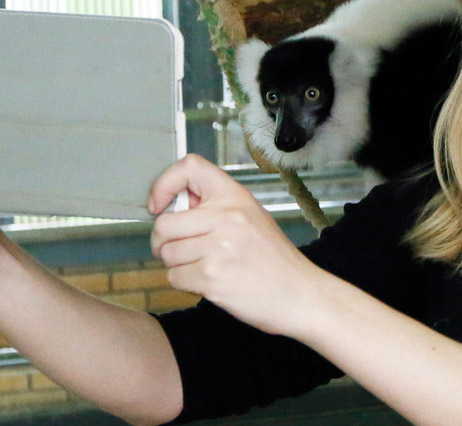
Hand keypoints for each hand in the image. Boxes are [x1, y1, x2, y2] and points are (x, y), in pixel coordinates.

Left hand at [149, 154, 322, 335]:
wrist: (301, 295)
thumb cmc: (274, 260)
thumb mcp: (251, 217)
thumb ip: (216, 208)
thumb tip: (172, 208)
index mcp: (235, 197)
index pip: (189, 167)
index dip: (164, 184)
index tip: (160, 205)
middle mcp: (226, 217)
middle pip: (164, 224)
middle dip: (164, 241)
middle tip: (180, 250)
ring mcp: (218, 247)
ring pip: (166, 253)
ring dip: (178, 265)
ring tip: (206, 267)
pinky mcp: (212, 277)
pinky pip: (174, 278)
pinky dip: (185, 284)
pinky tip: (210, 283)